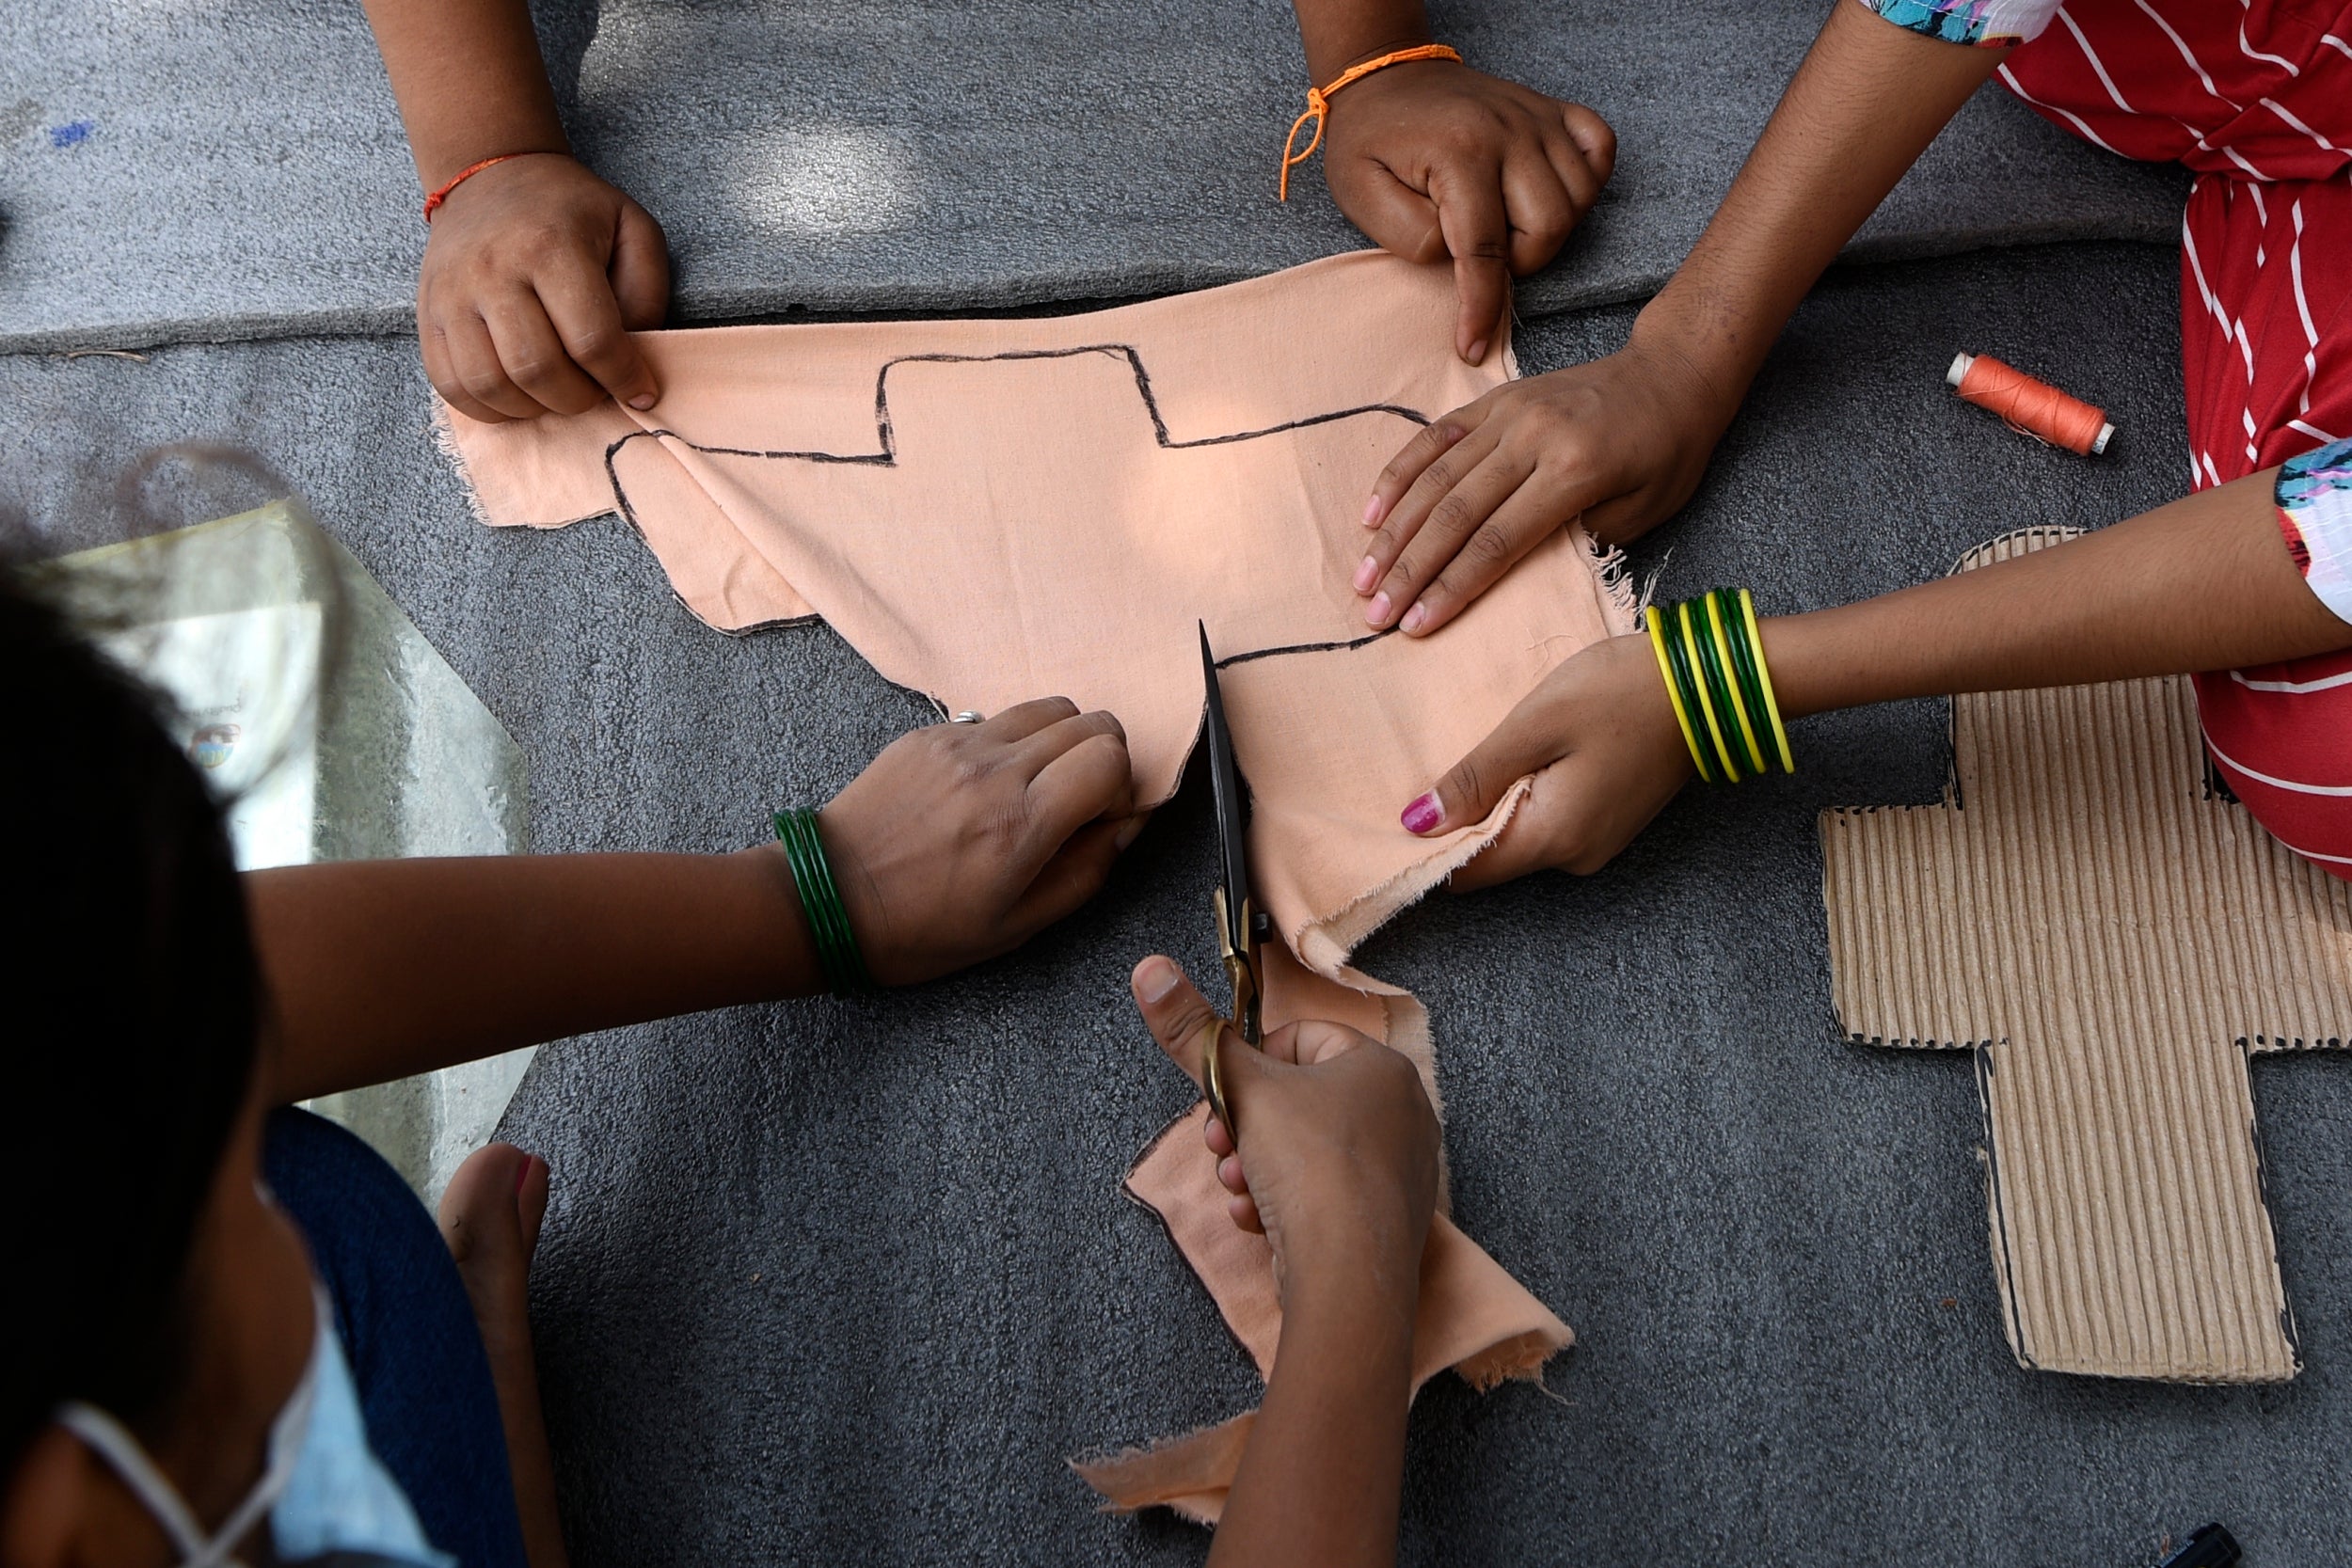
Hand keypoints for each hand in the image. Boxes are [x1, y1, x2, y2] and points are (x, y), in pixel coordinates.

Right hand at [420, 151, 670, 422]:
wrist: (489, 177)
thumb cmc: (572, 211)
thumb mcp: (631, 229)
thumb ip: (646, 294)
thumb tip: (636, 361)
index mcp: (549, 245)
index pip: (590, 339)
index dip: (622, 378)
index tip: (641, 391)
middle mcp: (492, 270)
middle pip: (536, 369)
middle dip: (578, 398)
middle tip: (596, 389)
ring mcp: (451, 294)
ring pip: (489, 384)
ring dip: (534, 408)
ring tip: (558, 392)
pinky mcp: (427, 314)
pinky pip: (450, 385)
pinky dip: (488, 408)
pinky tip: (519, 396)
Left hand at [819, 698, 1140, 985]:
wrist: (828, 897)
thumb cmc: (922, 928)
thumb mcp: (1018, 927)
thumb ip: (1086, 872)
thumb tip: (1126, 826)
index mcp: (1021, 824)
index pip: (1110, 757)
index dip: (1120, 789)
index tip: (1098, 821)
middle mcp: (996, 770)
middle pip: (1091, 722)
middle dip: (1101, 760)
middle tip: (1075, 803)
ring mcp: (960, 743)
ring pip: (1051, 707)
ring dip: (1062, 742)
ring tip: (1036, 787)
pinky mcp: (930, 733)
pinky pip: (999, 717)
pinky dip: (1014, 742)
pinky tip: (987, 785)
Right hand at [1129, 955, 1437, 1289]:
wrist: (1348, 1273)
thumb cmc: (1309, 1166)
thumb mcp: (1240, 1088)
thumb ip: (1192, 1032)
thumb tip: (1149, 968)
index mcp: (1381, 1066)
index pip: (1302, 1038)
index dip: (1252, 1063)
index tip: (1224, 1094)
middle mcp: (1402, 1112)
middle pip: (1299, 1101)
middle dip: (1246, 1127)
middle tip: (1221, 1146)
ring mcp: (1399, 1170)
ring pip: (1305, 1153)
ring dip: (1256, 1169)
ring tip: (1239, 1188)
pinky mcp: (1386, 1220)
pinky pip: (1324, 1197)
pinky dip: (1284, 1205)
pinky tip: (1259, 1221)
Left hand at [1321, 59, 1613, 363]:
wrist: (1385, 77)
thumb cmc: (1369, 140)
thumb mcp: (1360, 194)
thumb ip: (1409, 236)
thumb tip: (1458, 260)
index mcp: (1459, 152)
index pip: (1485, 250)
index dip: (1482, 307)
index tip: (1472, 347)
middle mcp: (1509, 131)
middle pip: (1548, 227)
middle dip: (1519, 263)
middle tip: (1483, 256)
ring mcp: (1536, 117)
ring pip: (1579, 199)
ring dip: (1548, 231)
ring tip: (1507, 226)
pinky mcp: (1553, 110)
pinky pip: (1600, 150)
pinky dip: (1585, 182)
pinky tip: (1548, 194)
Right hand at [1355, 334, 1729, 635]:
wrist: (1671, 373)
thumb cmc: (1666, 453)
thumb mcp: (1644, 511)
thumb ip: (1578, 541)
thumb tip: (1513, 571)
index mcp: (1574, 471)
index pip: (1498, 543)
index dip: (1451, 587)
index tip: (1417, 625)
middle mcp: (1532, 438)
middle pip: (1455, 514)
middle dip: (1409, 570)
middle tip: (1374, 613)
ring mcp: (1509, 413)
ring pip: (1435, 478)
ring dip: (1394, 532)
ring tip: (1364, 576)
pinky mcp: (1495, 398)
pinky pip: (1436, 437)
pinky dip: (1400, 475)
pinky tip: (1373, 514)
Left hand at [1399, 633, 1691, 884]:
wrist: (1709, 681)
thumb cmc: (1619, 693)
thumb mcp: (1535, 725)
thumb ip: (1474, 778)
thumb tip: (1416, 824)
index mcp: (1553, 838)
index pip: (1465, 873)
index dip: (1426, 848)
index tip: (1398, 809)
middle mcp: (1574, 857)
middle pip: (1491, 858)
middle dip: (1457, 823)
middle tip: (1430, 769)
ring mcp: (1596, 842)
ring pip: (1519, 838)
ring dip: (1492, 806)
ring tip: (1475, 756)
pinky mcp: (1609, 821)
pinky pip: (1548, 822)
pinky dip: (1523, 798)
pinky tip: (1518, 758)